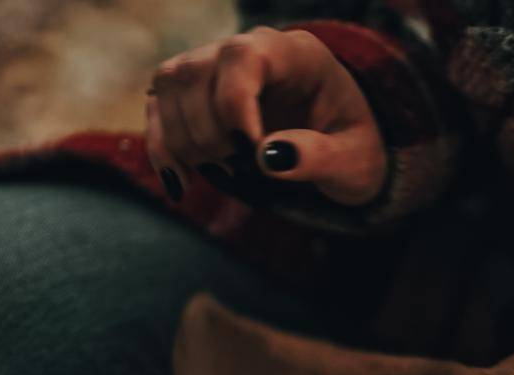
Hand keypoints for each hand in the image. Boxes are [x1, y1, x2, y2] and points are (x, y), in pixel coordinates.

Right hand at [145, 26, 386, 204]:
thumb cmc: (353, 151)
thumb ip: (320, 158)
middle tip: (246, 171)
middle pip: (195, 73)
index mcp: (296, 54)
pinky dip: (163, 150)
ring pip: (168, 87)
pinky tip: (184, 184)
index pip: (243, 55)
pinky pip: (157, 109)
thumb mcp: (355, 163)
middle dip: (211, 135)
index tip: (250, 152)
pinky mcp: (193, 95)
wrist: (342, 153)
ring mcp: (215, 68)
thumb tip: (269, 156)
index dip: (233, 103)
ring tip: (228, 174)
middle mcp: (249, 51)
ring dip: (186, 143)